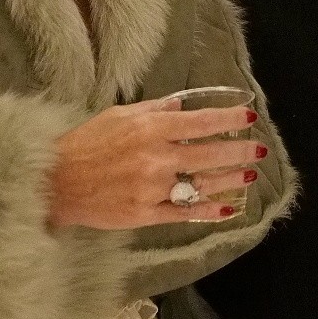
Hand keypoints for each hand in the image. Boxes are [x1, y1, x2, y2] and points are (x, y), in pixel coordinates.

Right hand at [46, 97, 263, 230]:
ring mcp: (152, 188)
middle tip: (259, 149)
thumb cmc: (87, 143)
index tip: (250, 116)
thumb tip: (182, 104)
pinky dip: (207, 211)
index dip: (229, 118)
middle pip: (209, 153)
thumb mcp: (119, 115)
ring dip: (230, 179)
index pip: (201, 121)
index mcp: (150, 129)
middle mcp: (155, 157)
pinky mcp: (145, 213)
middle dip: (239, 150)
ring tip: (249, 174)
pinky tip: (227, 209)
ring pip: (201, 184)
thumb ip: (154, 110)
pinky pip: (183, 212)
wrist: (57, 182)